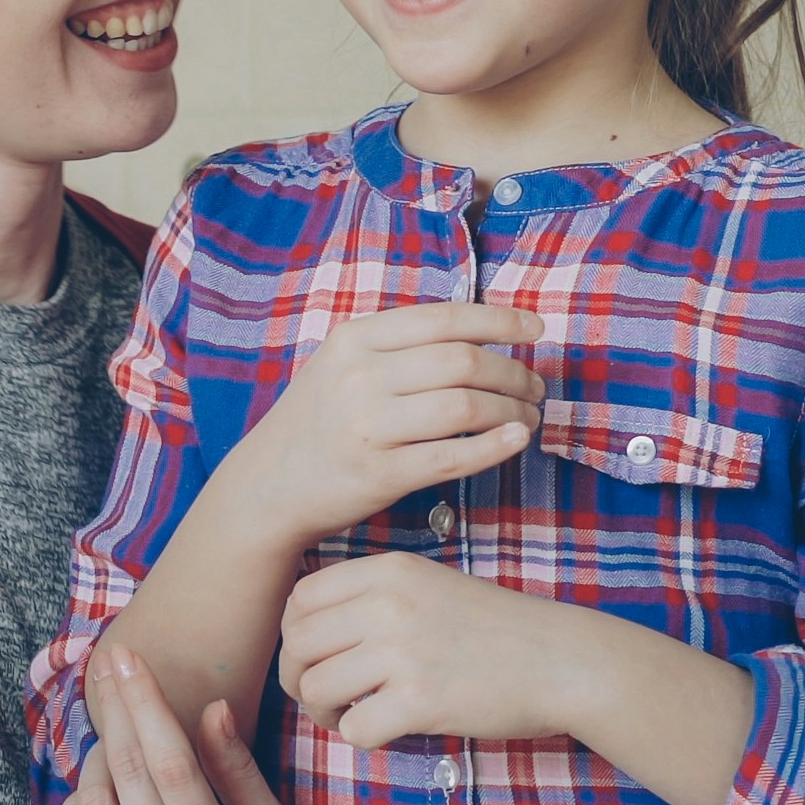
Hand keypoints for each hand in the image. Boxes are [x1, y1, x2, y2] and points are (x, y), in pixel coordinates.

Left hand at [57, 647, 296, 804]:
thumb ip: (239, 773)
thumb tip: (214, 709)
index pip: (170, 761)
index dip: (147, 704)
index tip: (130, 658)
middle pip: (127, 767)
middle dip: (117, 706)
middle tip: (110, 663)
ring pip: (92, 795)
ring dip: (100, 753)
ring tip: (118, 738)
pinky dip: (79, 799)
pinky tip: (100, 789)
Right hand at [208, 304, 544, 548]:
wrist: (267, 486)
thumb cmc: (318, 421)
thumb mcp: (342, 364)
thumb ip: (399, 345)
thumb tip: (481, 331)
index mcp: (354, 339)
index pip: (444, 318)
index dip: (500, 319)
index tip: (536, 327)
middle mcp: (359, 377)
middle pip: (463, 362)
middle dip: (514, 372)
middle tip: (535, 386)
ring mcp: (368, 427)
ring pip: (466, 408)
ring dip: (512, 410)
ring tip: (528, 415)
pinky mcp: (379, 474)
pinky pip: (453, 457)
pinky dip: (496, 446)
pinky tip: (518, 439)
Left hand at [275, 553, 595, 749]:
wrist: (562, 660)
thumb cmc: (496, 629)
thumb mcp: (430, 585)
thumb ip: (372, 597)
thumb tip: (305, 629)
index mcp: (389, 570)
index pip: (300, 599)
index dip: (294, 634)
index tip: (314, 656)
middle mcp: (389, 604)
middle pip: (297, 645)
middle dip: (299, 678)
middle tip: (325, 696)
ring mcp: (403, 652)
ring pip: (316, 688)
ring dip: (325, 713)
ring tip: (352, 715)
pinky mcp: (420, 700)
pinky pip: (354, 728)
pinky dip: (360, 738)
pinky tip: (384, 730)